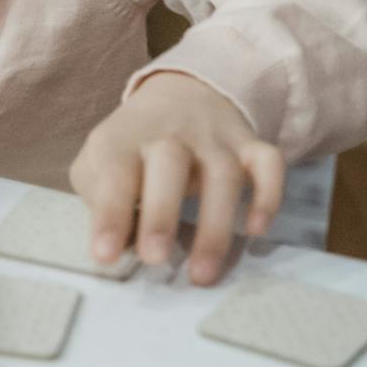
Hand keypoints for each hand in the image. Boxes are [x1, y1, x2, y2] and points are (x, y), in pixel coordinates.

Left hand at [69, 73, 284, 286]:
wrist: (182, 92)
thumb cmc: (133, 145)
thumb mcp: (99, 162)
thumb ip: (98, 198)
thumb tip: (114, 244)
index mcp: (125, 139)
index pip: (114, 172)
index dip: (109, 213)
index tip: (105, 255)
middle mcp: (171, 134)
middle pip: (169, 163)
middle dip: (162, 213)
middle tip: (155, 259)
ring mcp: (215, 139)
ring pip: (223, 173)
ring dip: (215, 225)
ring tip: (203, 273)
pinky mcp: (250, 145)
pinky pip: (268, 163)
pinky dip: (268, 195)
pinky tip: (256, 231)